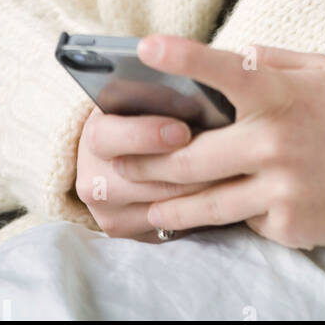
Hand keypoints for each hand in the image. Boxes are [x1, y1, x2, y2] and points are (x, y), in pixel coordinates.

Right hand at [75, 105, 221, 240]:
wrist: (122, 149)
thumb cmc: (146, 113)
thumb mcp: (148, 97)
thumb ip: (165, 98)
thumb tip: (201, 95)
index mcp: (94, 131)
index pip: (107, 136)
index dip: (145, 135)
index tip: (182, 132)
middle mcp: (90, 175)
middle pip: (137, 180)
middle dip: (185, 168)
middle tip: (224, 156)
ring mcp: (104, 209)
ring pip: (157, 207)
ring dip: (198, 191)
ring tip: (234, 173)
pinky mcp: (122, 229)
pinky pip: (164, 226)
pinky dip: (196, 210)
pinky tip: (222, 194)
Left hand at [114, 34, 324, 248]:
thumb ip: (272, 63)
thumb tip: (227, 58)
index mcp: (285, 95)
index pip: (225, 70)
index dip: (183, 57)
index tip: (144, 47)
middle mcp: (277, 142)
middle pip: (189, 157)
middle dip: (146, 160)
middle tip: (112, 161)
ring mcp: (282, 188)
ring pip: (203, 202)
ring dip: (163, 205)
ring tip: (137, 205)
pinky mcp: (289, 225)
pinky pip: (243, 221)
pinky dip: (228, 215)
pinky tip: (205, 216)